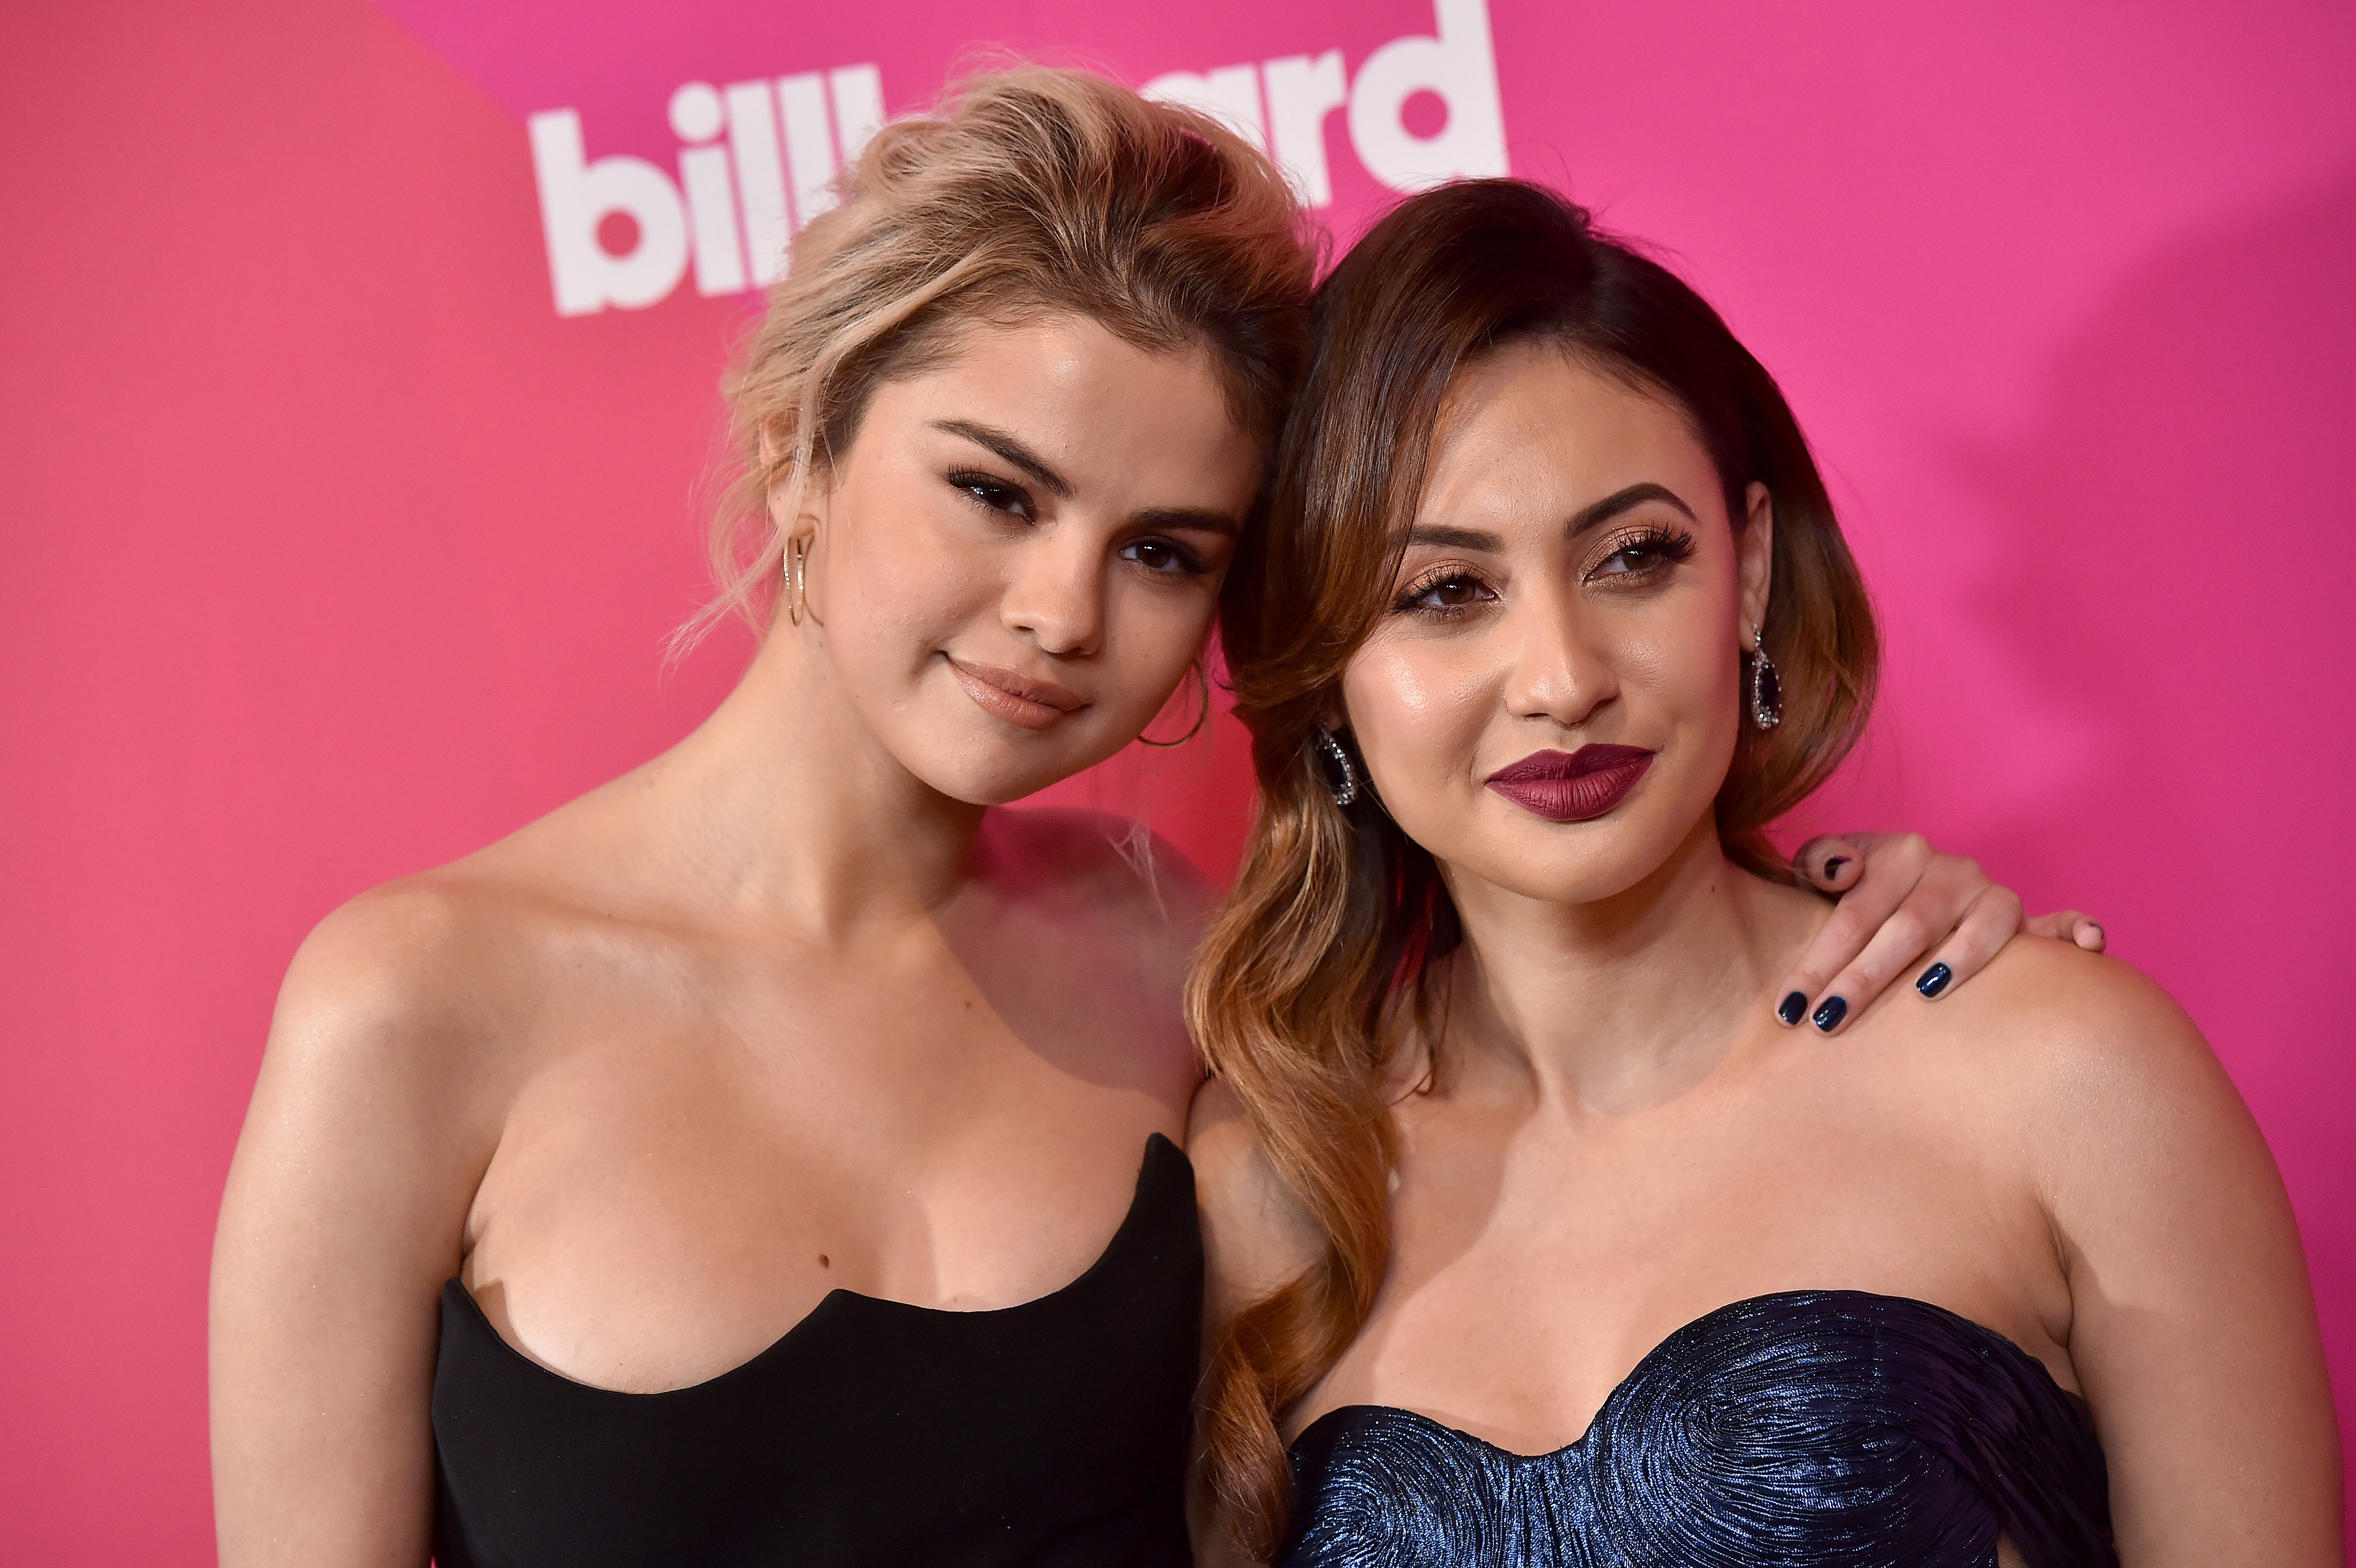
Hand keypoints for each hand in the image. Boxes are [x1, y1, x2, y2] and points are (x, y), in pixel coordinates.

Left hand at [1771, 832, 2105, 1035]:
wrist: (1908, 881)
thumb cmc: (1858, 891)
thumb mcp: (1825, 867)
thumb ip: (1819, 861)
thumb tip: (1837, 870)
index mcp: (1899, 853)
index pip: (1852, 913)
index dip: (1818, 961)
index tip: (1788, 1009)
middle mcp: (1952, 870)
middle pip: (1908, 927)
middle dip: (1865, 979)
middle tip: (1829, 1023)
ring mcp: (1993, 896)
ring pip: (1984, 926)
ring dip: (1961, 958)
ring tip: (1926, 992)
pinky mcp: (2029, 923)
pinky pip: (2062, 923)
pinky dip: (2077, 931)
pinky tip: (2088, 946)